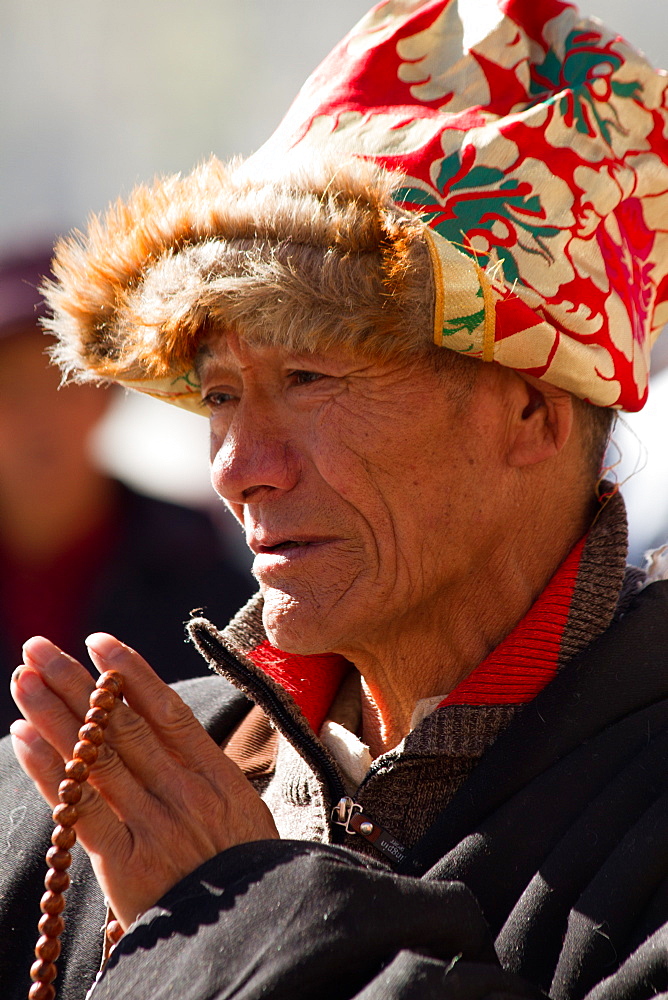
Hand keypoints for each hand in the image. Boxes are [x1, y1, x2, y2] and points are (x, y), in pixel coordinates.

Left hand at [10, 633, 278, 929]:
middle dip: (76, 682)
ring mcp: (155, 825)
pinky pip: (82, 808)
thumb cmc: (244, 867)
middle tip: (40, 647)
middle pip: (121, 725)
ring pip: (96, 757)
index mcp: (215, 773)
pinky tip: (24, 738)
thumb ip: (201, 767)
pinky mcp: (128, 863)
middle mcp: (184, 791)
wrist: (253, 932)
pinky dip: (50, 771)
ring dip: (54, 714)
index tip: (98, 641)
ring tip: (23, 678)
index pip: (166, 710)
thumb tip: (158, 722)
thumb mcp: (240, 807)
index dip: (130, 673)